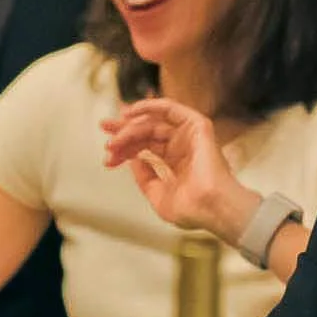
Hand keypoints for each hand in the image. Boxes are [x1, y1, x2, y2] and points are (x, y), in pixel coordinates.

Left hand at [101, 98, 255, 240]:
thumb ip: (144, 177)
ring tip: (114, 132)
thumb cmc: (191, 210)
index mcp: (177, 164)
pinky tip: (131, 112)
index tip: (108, 157)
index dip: (125, 152)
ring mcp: (190, 137)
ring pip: (154, 123)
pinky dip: (150, 106)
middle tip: (104, 128)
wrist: (211, 207)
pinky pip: (171, 109)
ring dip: (131, 125)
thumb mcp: (157, 195)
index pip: (146, 150)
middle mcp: (183, 148)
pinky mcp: (197, 127)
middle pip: (148, 133)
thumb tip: (132, 159)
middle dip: (124, 131)